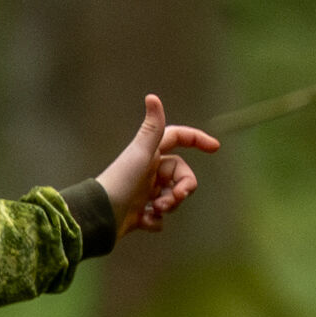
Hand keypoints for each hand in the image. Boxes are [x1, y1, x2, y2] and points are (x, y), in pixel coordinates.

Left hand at [93, 93, 220, 236]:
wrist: (101, 216)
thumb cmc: (120, 181)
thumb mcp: (141, 153)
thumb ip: (152, 128)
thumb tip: (152, 97)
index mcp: (150, 153)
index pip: (178, 138)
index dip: (197, 139)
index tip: (214, 148)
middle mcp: (148, 170)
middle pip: (181, 174)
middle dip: (182, 188)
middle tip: (175, 198)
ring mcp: (144, 192)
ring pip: (172, 197)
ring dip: (169, 205)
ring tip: (154, 209)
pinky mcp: (140, 212)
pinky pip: (160, 217)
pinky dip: (155, 220)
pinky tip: (142, 219)